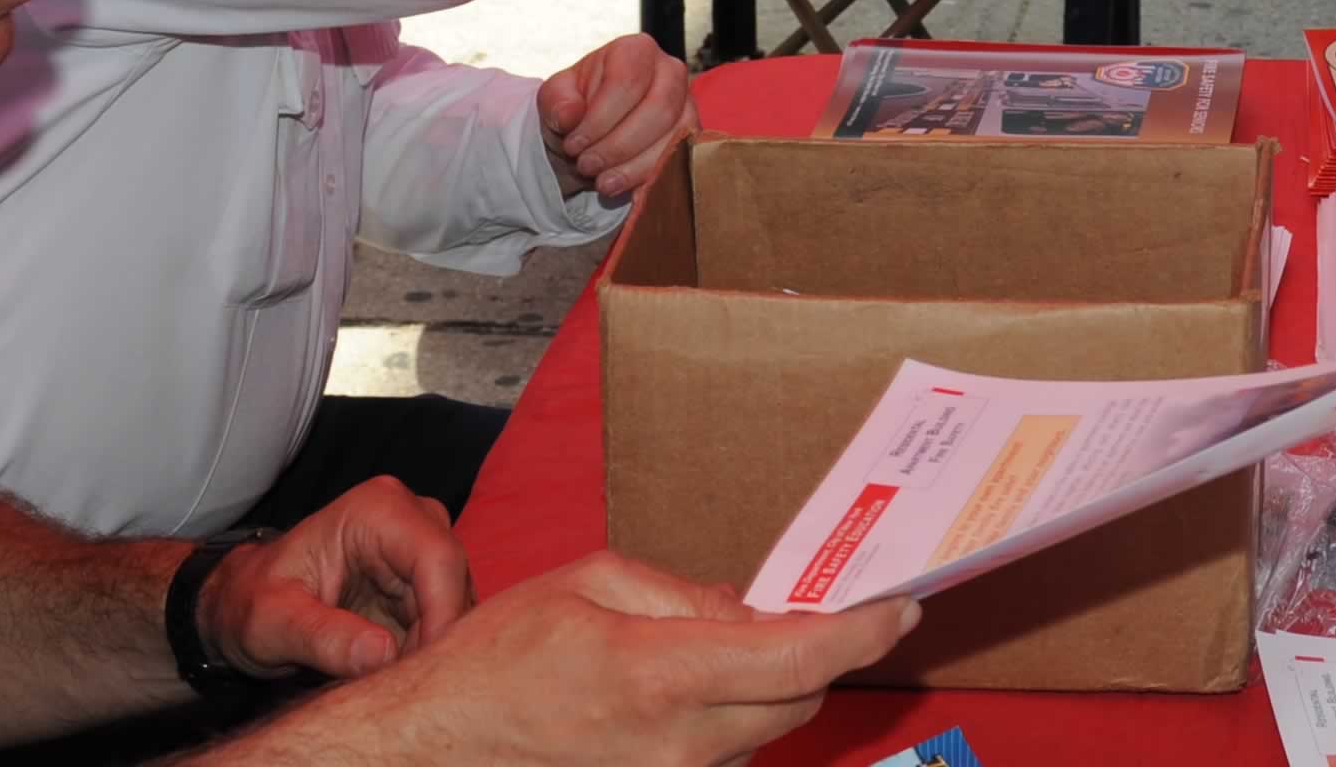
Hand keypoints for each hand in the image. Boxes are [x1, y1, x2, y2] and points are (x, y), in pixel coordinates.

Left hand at [200, 476, 475, 686]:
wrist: (244, 603)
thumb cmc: (251, 603)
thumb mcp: (273, 623)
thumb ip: (324, 637)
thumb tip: (384, 654)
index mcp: (377, 510)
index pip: (437, 558)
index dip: (441, 616)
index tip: (419, 671)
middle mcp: (411, 520)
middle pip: (455, 583)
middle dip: (435, 639)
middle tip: (400, 687)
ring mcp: (421, 550)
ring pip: (456, 605)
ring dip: (430, 649)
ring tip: (388, 682)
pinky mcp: (423, 582)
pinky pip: (444, 620)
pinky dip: (424, 651)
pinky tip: (392, 675)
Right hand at [281, 551, 917, 766]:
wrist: (436, 748)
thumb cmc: (497, 661)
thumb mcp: (589, 585)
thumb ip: (683, 594)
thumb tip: (750, 610)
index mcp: (660, 675)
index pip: (797, 657)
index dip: (862, 631)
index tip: (900, 605)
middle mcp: (677, 742)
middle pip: (799, 697)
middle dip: (817, 652)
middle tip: (814, 610)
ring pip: (765, 727)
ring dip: (771, 684)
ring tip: (728, 645)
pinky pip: (725, 753)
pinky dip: (732, 715)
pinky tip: (699, 685)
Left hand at [541, 33, 693, 203]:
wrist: (592, 130)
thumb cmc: (578, 106)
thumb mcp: (555, 99)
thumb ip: (557, 102)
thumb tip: (570, 115)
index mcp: (635, 50)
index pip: (628, 80)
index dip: (600, 118)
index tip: (574, 144)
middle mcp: (670, 71)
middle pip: (658, 109)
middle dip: (618, 146)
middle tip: (586, 166)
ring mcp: (686, 103)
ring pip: (675, 137)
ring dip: (635, 167)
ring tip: (602, 183)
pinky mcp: (692, 136)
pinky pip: (683, 160)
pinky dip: (654, 180)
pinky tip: (630, 193)